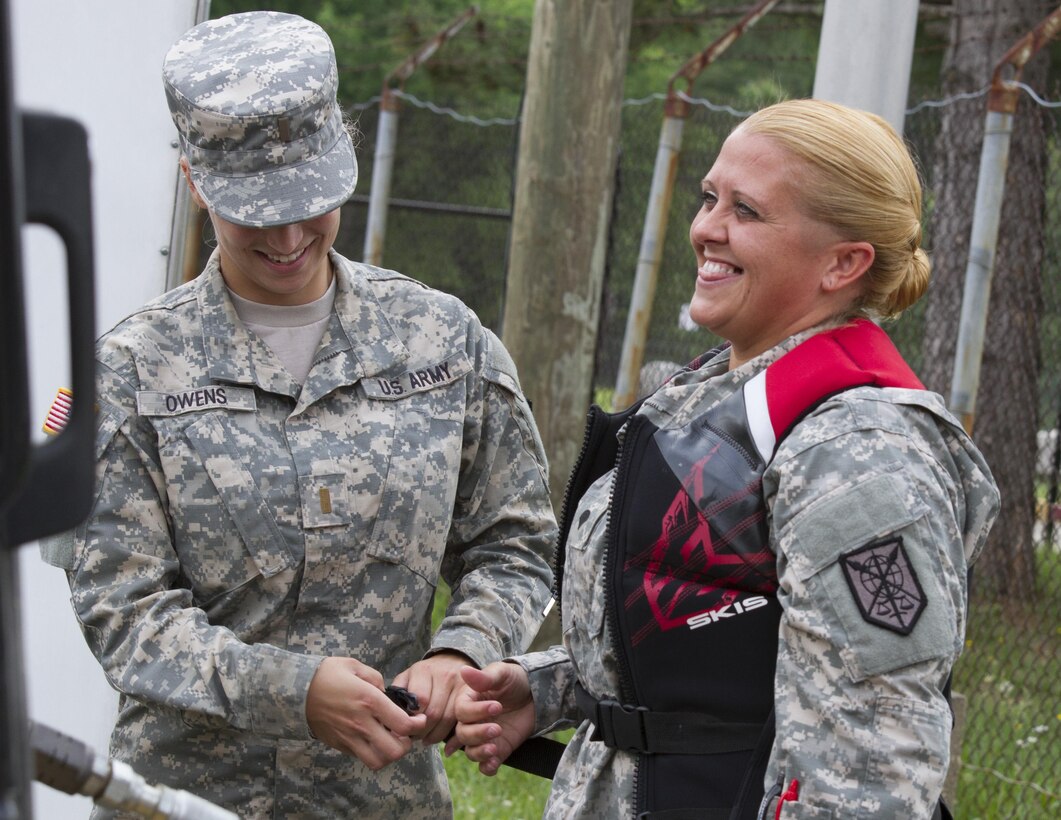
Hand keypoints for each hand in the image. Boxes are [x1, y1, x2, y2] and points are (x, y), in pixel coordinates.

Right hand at [305, 657, 426, 769]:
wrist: (296, 690)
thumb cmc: (327, 674)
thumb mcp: (355, 666)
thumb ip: (376, 679)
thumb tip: (386, 693)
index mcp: (369, 701)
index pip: (403, 724)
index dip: (417, 725)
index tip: (419, 719)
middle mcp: (361, 723)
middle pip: (395, 751)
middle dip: (406, 744)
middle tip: (405, 733)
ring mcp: (349, 737)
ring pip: (378, 761)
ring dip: (389, 754)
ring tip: (389, 740)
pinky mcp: (339, 745)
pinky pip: (362, 757)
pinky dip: (372, 752)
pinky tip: (372, 739)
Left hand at [393, 650, 474, 744]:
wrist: (452, 660)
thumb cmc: (424, 675)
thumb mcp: (407, 676)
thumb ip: (398, 694)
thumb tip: (389, 720)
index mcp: (425, 670)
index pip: (420, 700)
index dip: (412, 718)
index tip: (406, 725)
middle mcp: (445, 675)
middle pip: (434, 713)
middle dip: (422, 730)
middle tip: (414, 737)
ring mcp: (461, 685)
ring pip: (448, 719)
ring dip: (434, 735)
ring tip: (425, 739)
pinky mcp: (472, 696)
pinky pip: (461, 721)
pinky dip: (449, 736)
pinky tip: (439, 737)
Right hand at [445, 662, 534, 775]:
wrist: (536, 693)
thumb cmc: (515, 679)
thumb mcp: (502, 674)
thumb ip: (484, 678)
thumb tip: (463, 670)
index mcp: (469, 701)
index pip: (462, 711)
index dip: (476, 712)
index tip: (497, 706)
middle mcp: (473, 721)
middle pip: (463, 733)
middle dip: (478, 733)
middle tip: (497, 728)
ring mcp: (484, 737)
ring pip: (470, 751)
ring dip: (479, 752)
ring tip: (494, 748)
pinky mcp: (498, 749)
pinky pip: (485, 765)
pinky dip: (487, 767)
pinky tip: (494, 763)